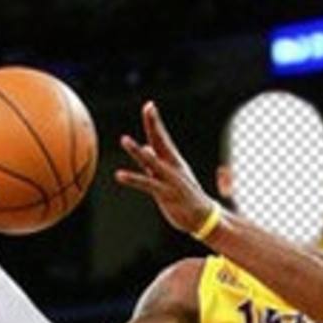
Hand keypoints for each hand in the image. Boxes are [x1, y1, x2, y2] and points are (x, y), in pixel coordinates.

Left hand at [116, 101, 215, 235]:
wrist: (203, 217)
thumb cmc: (186, 197)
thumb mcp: (171, 176)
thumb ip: (155, 163)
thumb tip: (146, 148)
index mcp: (173, 161)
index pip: (162, 138)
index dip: (154, 123)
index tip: (149, 106)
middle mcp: (172, 167)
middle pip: (160, 142)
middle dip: (153, 125)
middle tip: (148, 108)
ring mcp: (169, 179)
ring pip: (151, 162)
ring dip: (137, 151)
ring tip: (124, 140)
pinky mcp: (165, 194)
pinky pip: (146, 184)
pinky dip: (133, 179)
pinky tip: (120, 175)